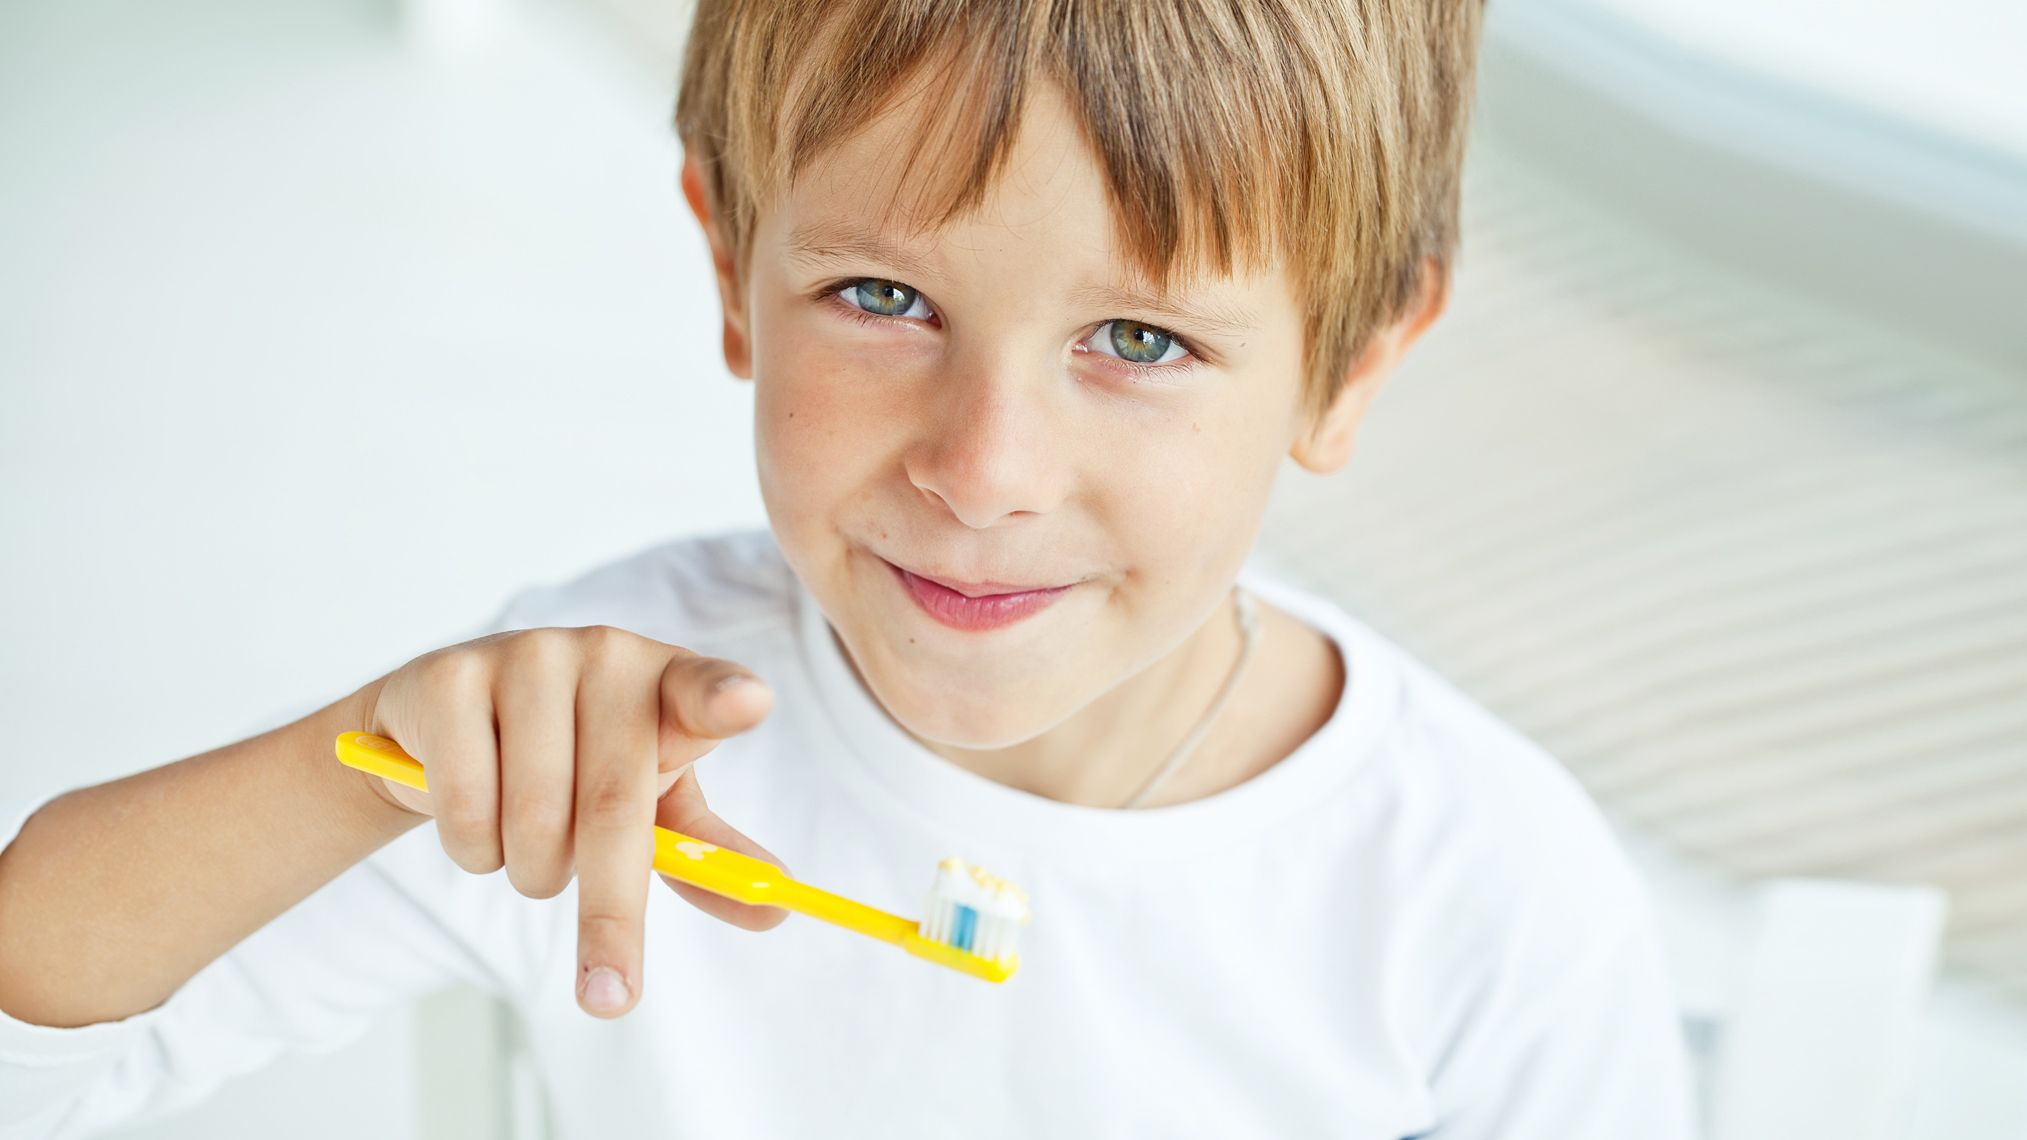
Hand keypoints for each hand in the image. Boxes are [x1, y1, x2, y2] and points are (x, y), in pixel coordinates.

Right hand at [363, 626, 781, 1017]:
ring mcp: (523, 656)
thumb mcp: (646, 803)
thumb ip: (703, 854)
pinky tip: (476, 816)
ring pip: (534, 822)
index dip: (725, 698)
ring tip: (529, 840)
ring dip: (531, 870)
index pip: (703, 688)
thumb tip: (773, 910)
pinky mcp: (448, 679)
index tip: (751, 706)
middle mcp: (603, 655)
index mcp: (666, 682)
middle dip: (612, 916)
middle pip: (613, 808)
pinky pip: (466, 811)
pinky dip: (474, 850)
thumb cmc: (570, 761)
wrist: (445, 731)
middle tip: (610, 992)